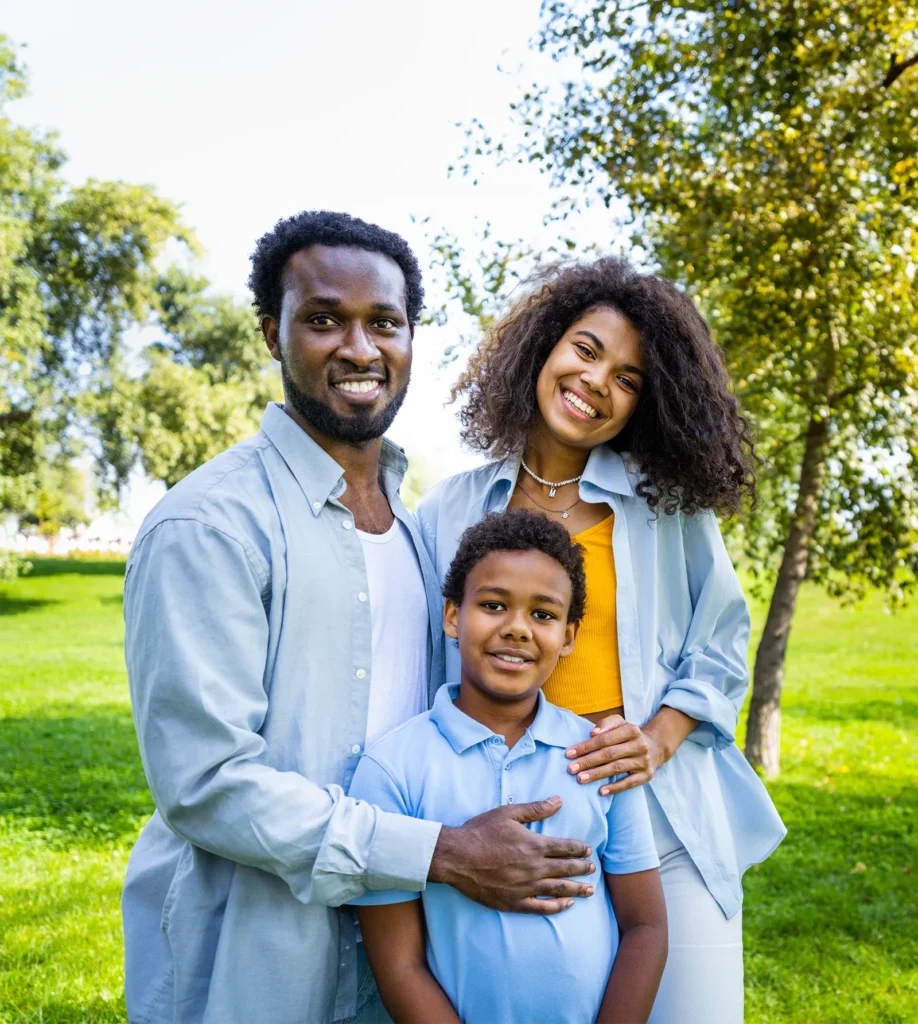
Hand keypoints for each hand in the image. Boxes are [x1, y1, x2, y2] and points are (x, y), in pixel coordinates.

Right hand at [428, 796, 595, 914]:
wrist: (457, 857)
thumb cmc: (481, 832)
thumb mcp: (508, 813)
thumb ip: (536, 809)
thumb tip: (558, 800)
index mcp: (534, 845)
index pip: (565, 847)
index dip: (579, 849)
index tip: (588, 850)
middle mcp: (534, 868)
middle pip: (566, 868)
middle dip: (582, 868)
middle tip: (593, 868)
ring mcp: (526, 887)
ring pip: (558, 889)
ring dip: (577, 888)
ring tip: (589, 889)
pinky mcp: (514, 902)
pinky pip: (541, 907)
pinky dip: (557, 907)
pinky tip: (567, 904)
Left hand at [564, 715, 665, 795]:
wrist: (655, 748)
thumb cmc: (629, 735)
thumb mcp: (620, 723)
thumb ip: (606, 724)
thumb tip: (593, 733)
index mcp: (631, 730)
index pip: (604, 739)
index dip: (586, 746)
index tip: (569, 753)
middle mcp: (639, 745)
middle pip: (609, 754)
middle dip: (588, 761)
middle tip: (571, 769)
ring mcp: (643, 761)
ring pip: (617, 768)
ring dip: (597, 774)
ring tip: (580, 779)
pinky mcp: (646, 776)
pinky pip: (629, 783)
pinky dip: (615, 788)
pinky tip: (601, 791)